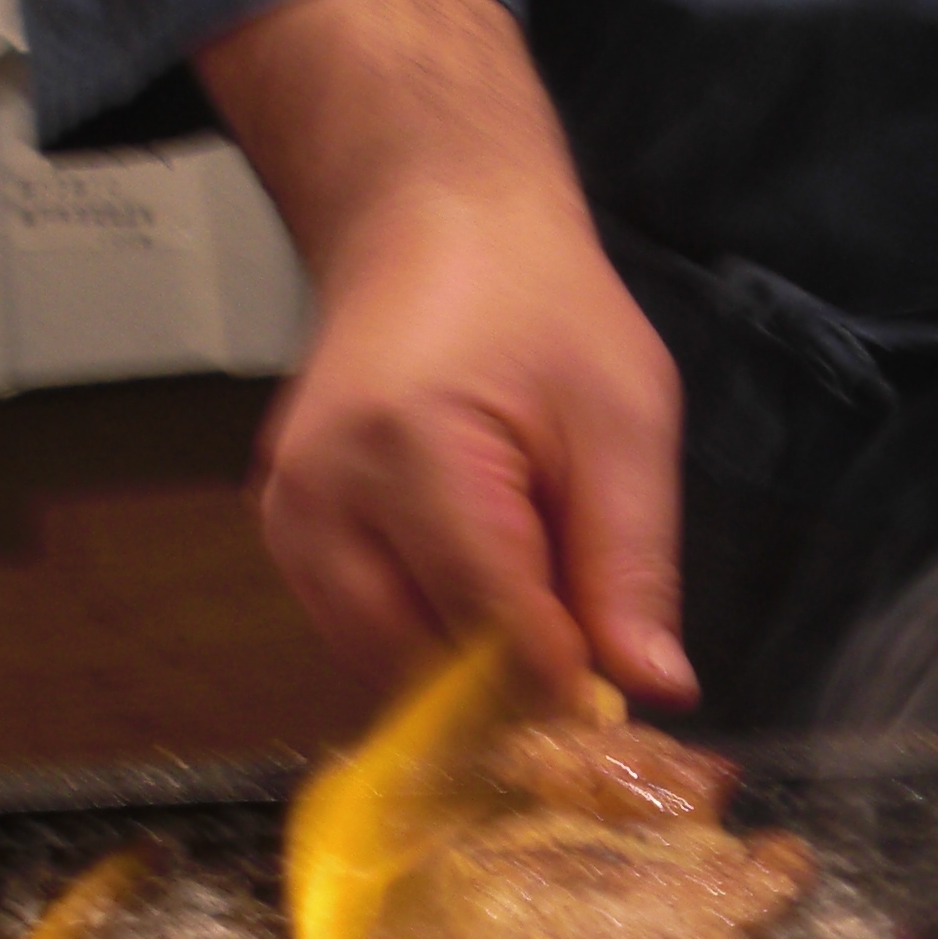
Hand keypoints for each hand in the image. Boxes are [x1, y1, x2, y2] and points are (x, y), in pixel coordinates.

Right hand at [199, 0, 695, 707]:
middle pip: (421, 662)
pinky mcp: (281, 528)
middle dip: (507, 688)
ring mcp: (288, 514)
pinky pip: (355, 631)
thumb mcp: (624, 422)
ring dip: (461, 674)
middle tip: (583, 672)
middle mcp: (324, 491)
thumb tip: (656, 690)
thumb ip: (634, 562)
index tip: (617, 711)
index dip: (561, 681)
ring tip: (534, 621)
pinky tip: (478, 601)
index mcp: (412, 450)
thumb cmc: (541, 309)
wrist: (431, 226)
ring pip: (381, 664)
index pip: (490, 623)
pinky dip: (421, 640)